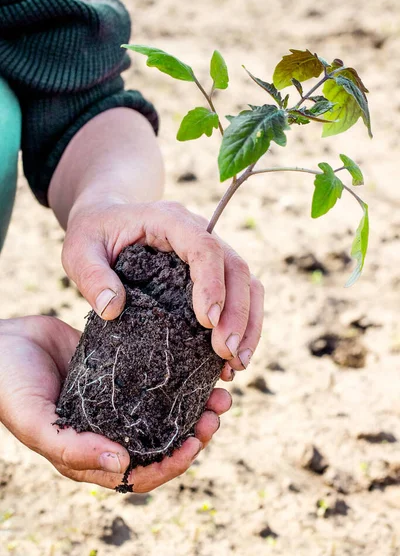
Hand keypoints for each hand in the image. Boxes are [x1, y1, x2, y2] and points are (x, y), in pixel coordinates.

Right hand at [0, 316, 230, 490]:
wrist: (2, 342)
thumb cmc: (9, 386)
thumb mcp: (35, 421)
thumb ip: (71, 448)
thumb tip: (121, 466)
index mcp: (91, 454)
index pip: (141, 473)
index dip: (171, 464)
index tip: (194, 443)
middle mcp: (110, 429)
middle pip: (162, 442)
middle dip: (194, 433)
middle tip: (216, 411)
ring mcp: (117, 400)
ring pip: (166, 411)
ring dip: (194, 405)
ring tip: (218, 390)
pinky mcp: (120, 369)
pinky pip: (156, 378)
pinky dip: (178, 377)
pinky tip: (197, 362)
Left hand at [63, 200, 263, 372]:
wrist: (107, 220)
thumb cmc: (93, 234)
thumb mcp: (78, 250)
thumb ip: (90, 275)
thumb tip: (112, 309)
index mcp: (169, 220)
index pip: (204, 246)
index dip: (212, 283)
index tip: (208, 322)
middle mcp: (198, 232)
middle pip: (235, 267)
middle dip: (238, 313)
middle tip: (227, 354)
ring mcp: (210, 253)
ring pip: (247, 283)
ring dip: (248, 324)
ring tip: (237, 364)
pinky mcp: (212, 274)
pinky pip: (239, 296)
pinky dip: (243, 326)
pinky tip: (232, 360)